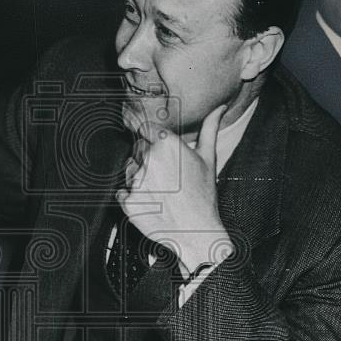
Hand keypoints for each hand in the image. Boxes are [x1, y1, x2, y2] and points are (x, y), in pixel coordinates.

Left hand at [117, 105, 234, 275]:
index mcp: (166, 144)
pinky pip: (122, 191)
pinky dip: (132, 196)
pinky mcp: (127, 200)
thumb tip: (219, 108)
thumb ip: (209, 128)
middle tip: (166, 176)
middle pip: (137, 150)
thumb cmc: (203, 197)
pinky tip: (151, 202)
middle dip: (147, 159)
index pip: (144, 129)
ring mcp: (136, 180)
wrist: (196, 232)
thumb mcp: (208, 158)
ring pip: (129, 170)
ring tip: (160, 191)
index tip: (151, 144)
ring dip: (139, 177)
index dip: (149, 138)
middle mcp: (149, 159)